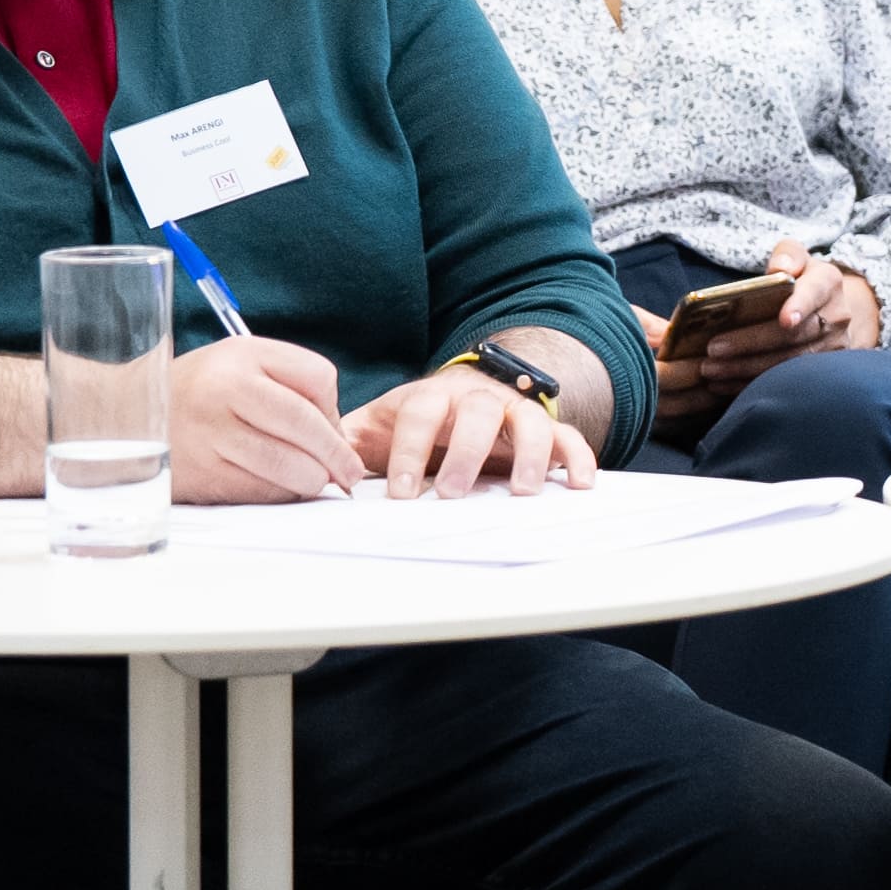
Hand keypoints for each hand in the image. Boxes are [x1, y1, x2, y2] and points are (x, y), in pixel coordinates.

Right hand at [170, 336, 358, 503]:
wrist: (124, 417)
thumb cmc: (199, 390)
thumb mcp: (242, 363)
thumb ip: (293, 385)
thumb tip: (336, 437)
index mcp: (241, 355)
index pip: (317, 376)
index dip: (334, 406)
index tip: (336, 428)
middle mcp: (222, 390)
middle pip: (305, 424)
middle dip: (337, 454)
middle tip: (350, 472)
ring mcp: (207, 435)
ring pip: (286, 464)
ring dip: (312, 479)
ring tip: (316, 480)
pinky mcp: (199, 474)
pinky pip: (259, 489)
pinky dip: (280, 493)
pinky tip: (280, 487)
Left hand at [347, 368, 589, 501]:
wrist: (466, 396)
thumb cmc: (416, 422)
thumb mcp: (377, 425)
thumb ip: (347, 441)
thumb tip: (312, 460)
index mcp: (432, 397)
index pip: (420, 415)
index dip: (409, 452)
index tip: (401, 493)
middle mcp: (478, 399)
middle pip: (480, 413)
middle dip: (468, 453)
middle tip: (454, 493)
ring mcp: (517, 412)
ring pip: (531, 423)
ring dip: (530, 456)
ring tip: (523, 493)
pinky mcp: (547, 429)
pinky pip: (570, 437)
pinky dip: (578, 459)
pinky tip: (579, 484)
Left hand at [674, 245, 871, 407]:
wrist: (829, 310)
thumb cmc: (800, 281)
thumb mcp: (796, 259)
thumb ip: (787, 255)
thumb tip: (780, 268)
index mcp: (828, 283)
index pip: (814, 293)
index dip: (800, 307)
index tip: (783, 319)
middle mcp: (837, 316)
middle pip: (795, 335)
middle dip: (752, 343)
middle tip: (713, 349)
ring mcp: (832, 347)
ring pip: (789, 362)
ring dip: (746, 368)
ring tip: (710, 369)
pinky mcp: (821, 372)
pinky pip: (785, 382)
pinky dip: (751, 384)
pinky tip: (723, 384)